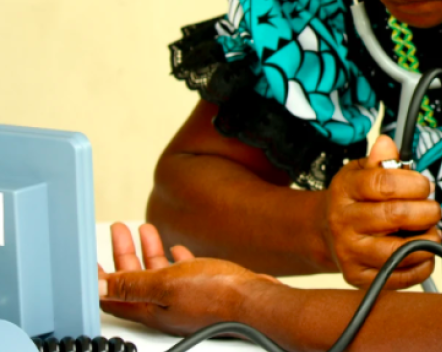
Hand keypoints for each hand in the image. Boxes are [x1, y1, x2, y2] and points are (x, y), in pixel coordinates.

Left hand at [99, 223, 278, 336]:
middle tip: (118, 231)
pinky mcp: (204, 291)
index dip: (98, 279)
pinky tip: (176, 250)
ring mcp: (185, 299)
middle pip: (134, 280)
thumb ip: (133, 284)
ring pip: (158, 273)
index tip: (88, 262)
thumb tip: (100, 286)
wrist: (256, 301)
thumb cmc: (217, 295)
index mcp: (150, 309)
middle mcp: (164, 307)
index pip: (112, 295)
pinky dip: (174, 259)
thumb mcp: (166, 284)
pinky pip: (182, 274)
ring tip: (143, 229)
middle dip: (124, 253)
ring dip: (148, 250)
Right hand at [323, 135, 441, 288]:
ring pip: (399, 251)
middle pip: (396, 215)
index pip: (385, 183)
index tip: (424, 186)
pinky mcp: (358, 277)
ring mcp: (349, 252)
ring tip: (430, 231)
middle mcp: (343, 222)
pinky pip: (399, 276)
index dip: (414, 183)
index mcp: (345, 190)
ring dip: (426, 240)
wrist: (325, 231)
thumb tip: (387, 144)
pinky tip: (423, 252)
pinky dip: (421, 265)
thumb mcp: (360, 171)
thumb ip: (379, 161)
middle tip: (432, 210)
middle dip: (426, 211)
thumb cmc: (353, 199)